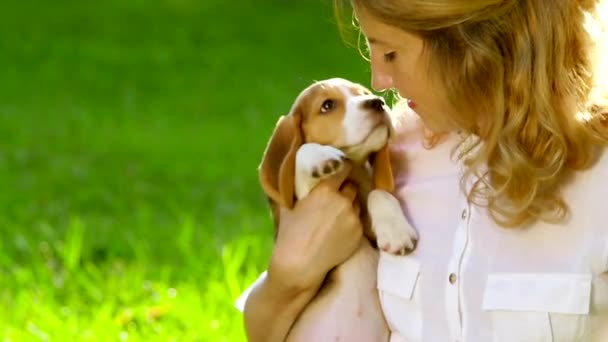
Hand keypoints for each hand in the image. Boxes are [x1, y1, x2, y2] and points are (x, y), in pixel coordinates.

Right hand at [267, 162, 362, 291]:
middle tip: (337, 194)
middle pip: (352, 186)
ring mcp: (353, 218)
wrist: (300, 265)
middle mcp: (343, 201)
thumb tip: (299, 176)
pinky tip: (339, 229)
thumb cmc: (290, 234)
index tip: (342, 168)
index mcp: (325, 190)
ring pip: (357, 204)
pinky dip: (351, 221)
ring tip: (337, 214)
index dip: (343, 167)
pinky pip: (358, 221)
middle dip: (346, 188)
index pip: (344, 168)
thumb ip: (299, 189)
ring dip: (350, 205)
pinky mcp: (359, 233)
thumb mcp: (289, 205)